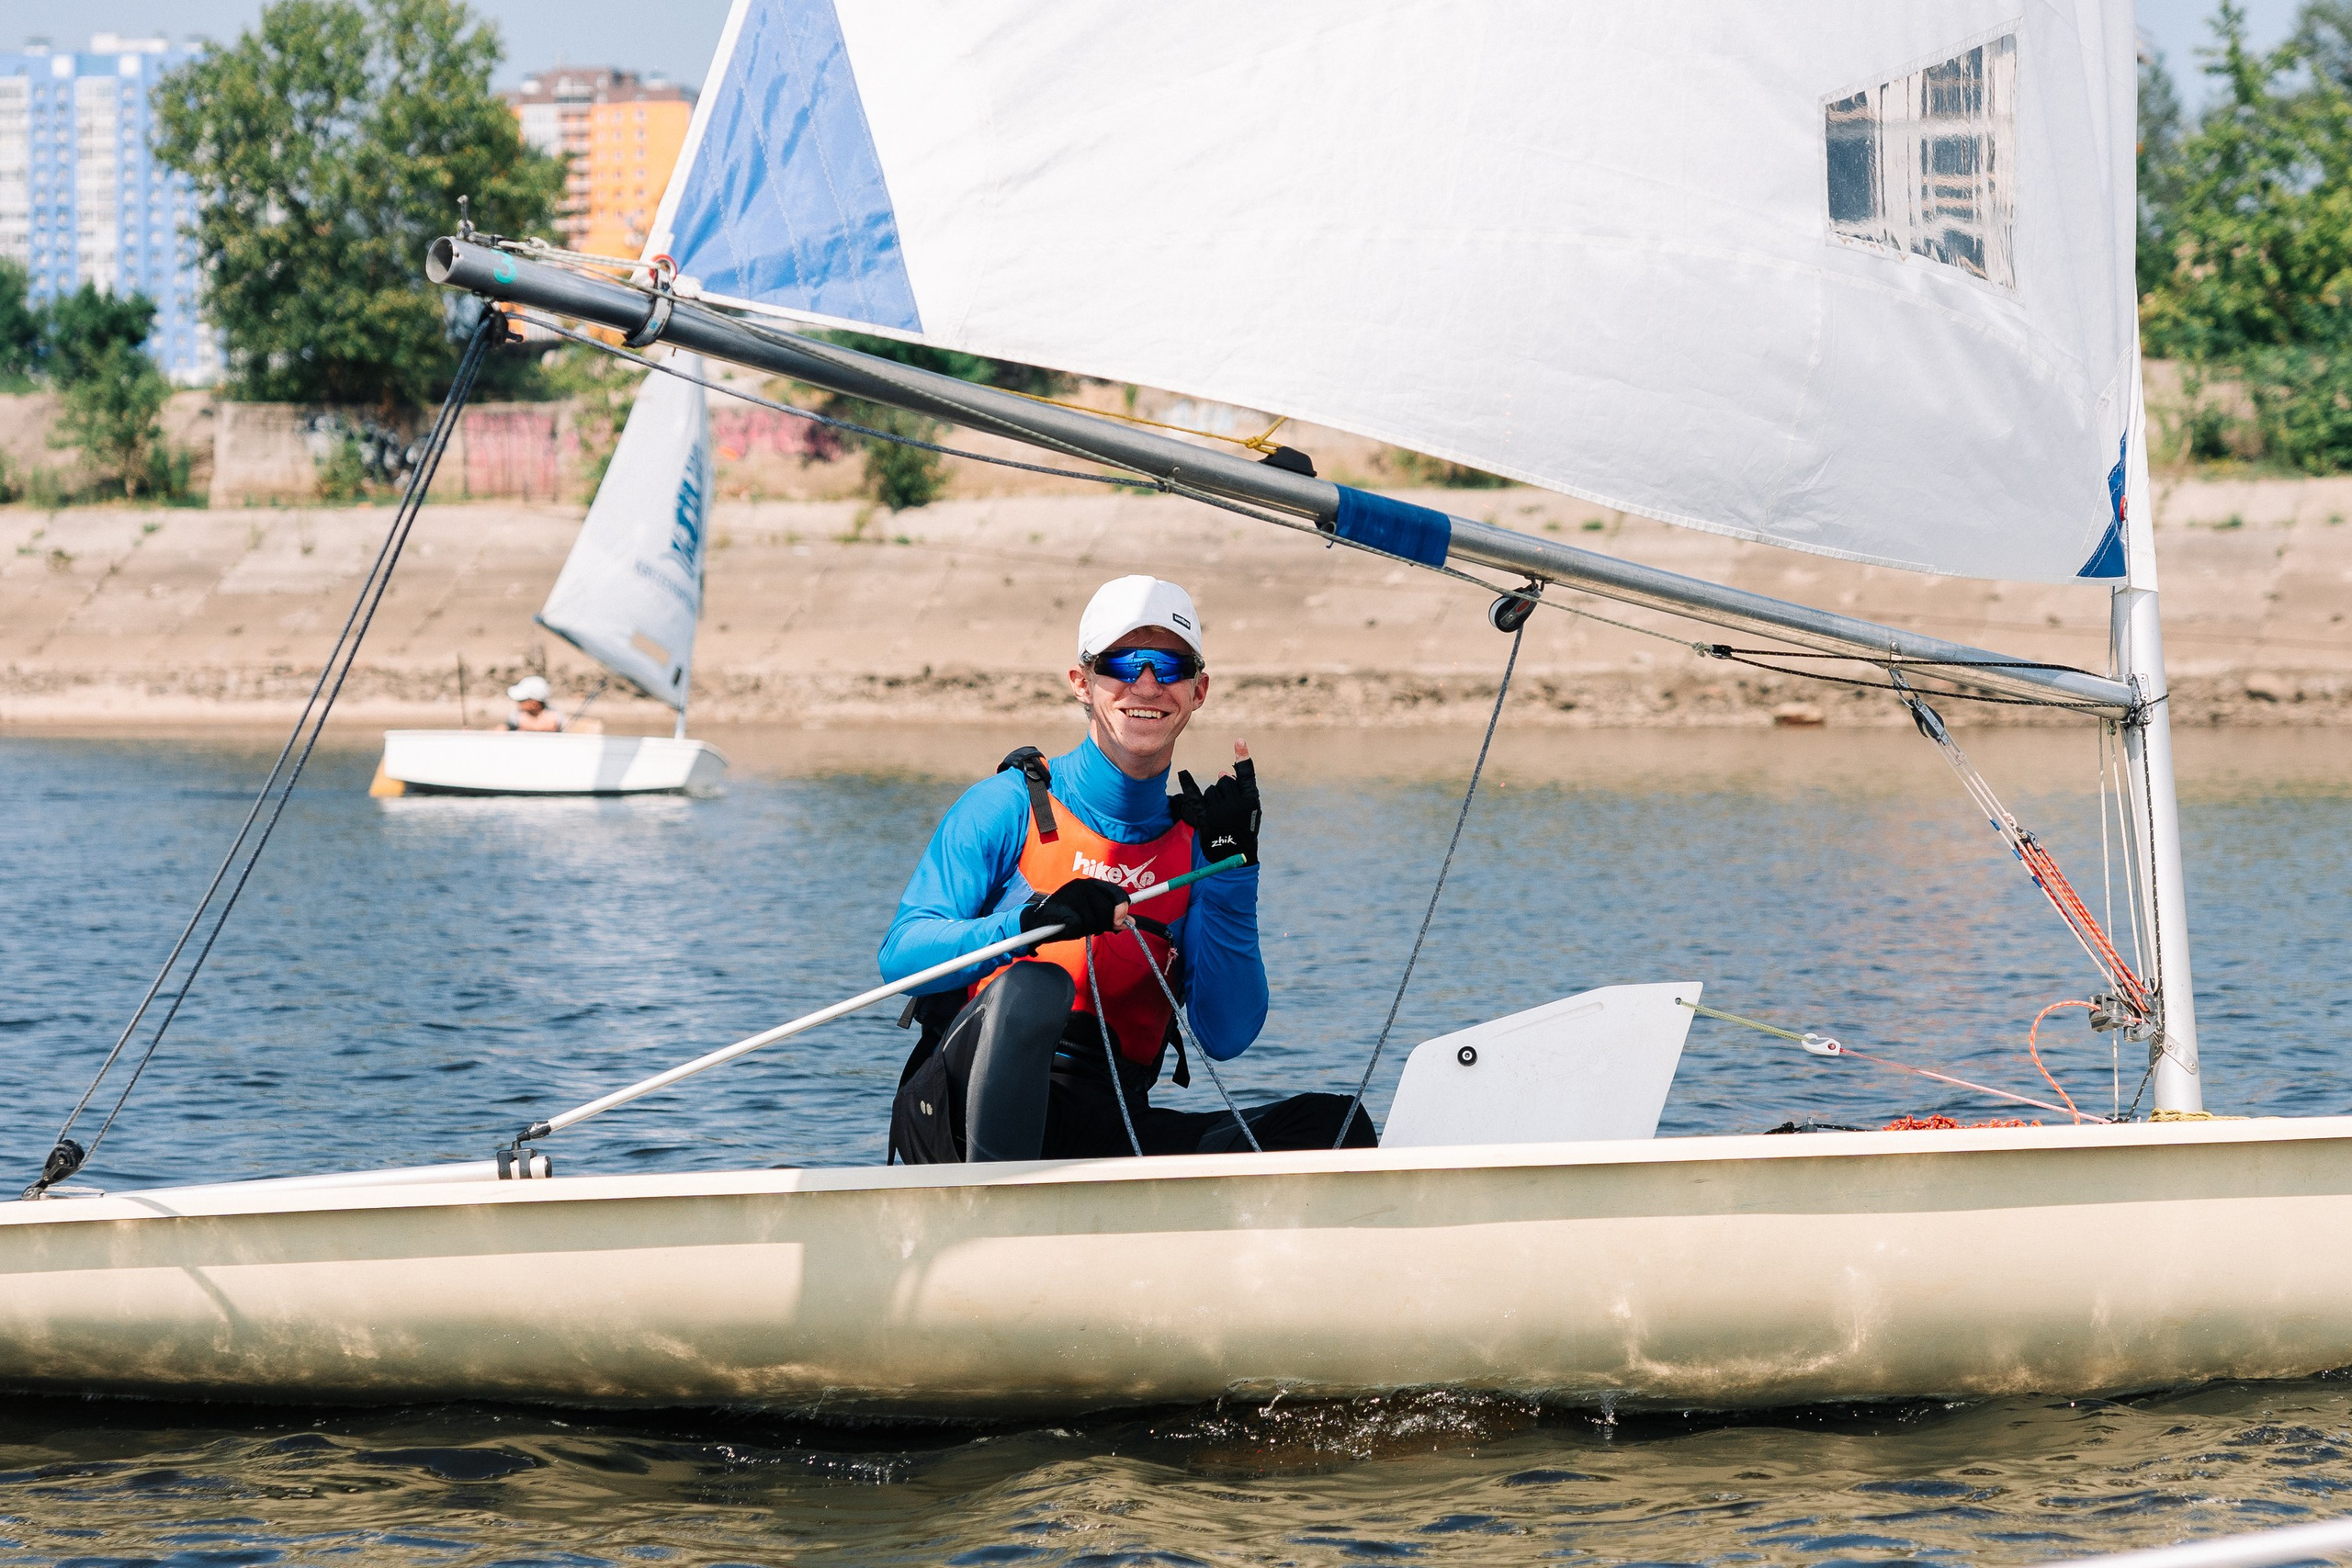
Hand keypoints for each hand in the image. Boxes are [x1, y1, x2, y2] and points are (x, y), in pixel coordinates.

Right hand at [1020, 877, 1131, 939]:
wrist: (1038, 922)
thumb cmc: (1067, 918)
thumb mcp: (1092, 917)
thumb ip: (1110, 918)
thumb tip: (1132, 922)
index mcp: (1093, 884)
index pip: (1117, 894)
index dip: (1122, 909)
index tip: (1120, 921)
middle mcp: (1084, 885)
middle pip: (1108, 910)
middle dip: (1103, 925)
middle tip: (1092, 929)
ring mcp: (1073, 894)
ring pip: (1094, 921)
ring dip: (1086, 930)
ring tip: (1076, 927)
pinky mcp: (1064, 906)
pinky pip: (1079, 926)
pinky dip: (1074, 932)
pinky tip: (1067, 928)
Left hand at [1172, 741, 1259, 864]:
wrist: (1233, 856)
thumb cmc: (1243, 831)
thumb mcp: (1250, 812)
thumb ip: (1240, 792)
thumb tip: (1222, 773)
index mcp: (1251, 801)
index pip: (1246, 775)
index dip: (1243, 757)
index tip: (1239, 741)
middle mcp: (1235, 803)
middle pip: (1223, 782)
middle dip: (1224, 791)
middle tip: (1229, 811)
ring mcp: (1219, 810)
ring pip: (1211, 790)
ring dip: (1213, 798)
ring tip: (1220, 817)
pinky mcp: (1205, 817)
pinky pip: (1195, 795)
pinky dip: (1188, 783)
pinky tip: (1183, 773)